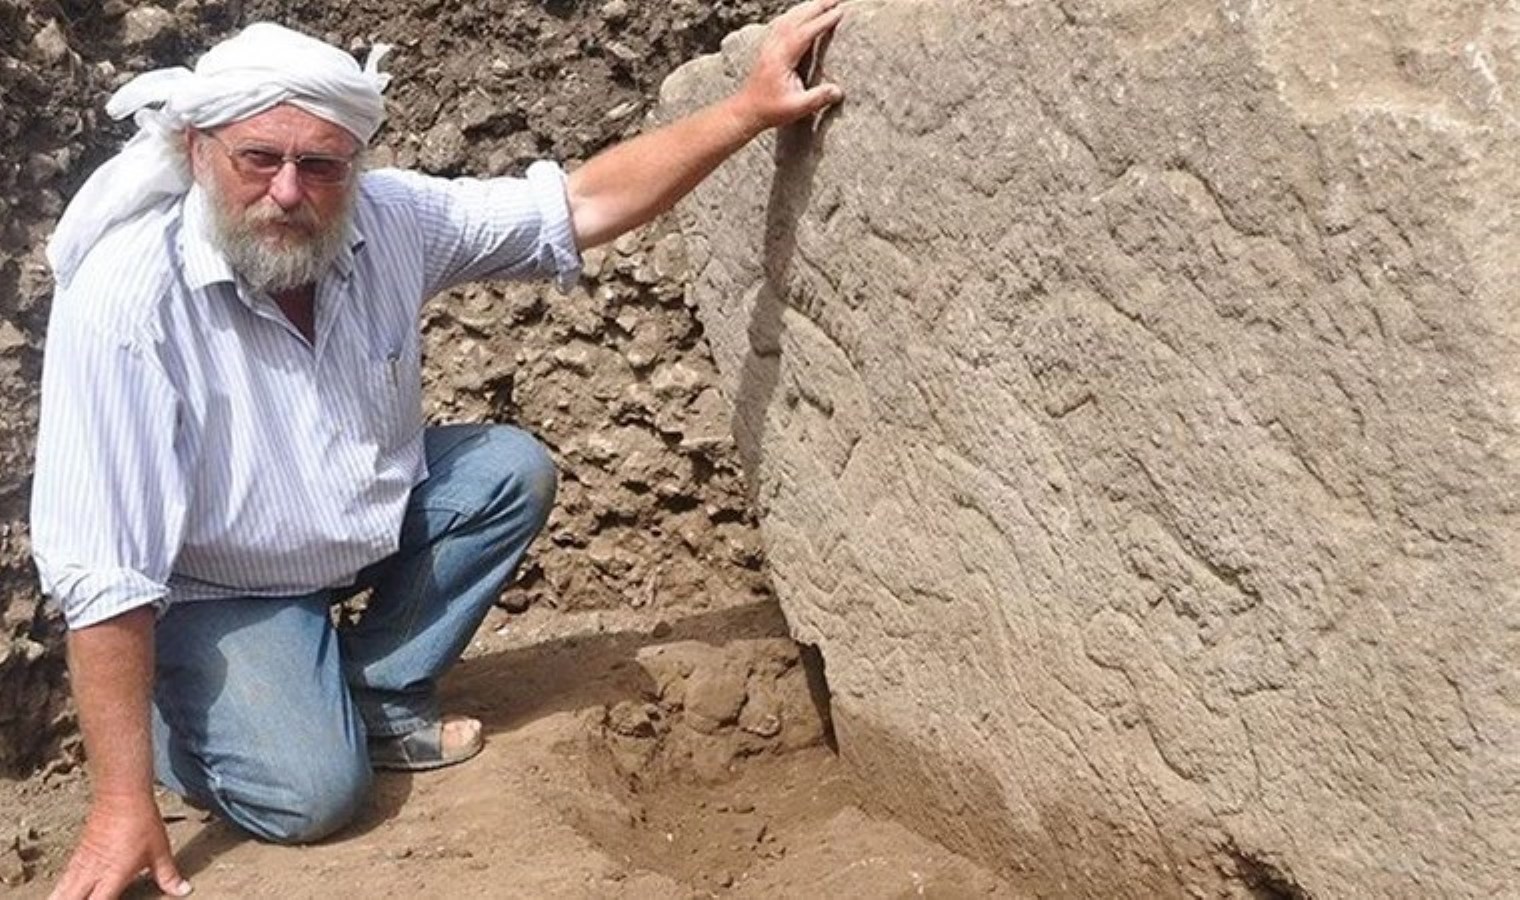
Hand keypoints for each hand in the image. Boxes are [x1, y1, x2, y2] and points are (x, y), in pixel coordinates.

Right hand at [49, 793, 190, 899]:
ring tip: (71, 899)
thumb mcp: (160, 851)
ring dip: (63, 898)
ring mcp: (81, 864)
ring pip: (60, 891)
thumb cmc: (142, 822)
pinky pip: (63, 879)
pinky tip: (66, 892)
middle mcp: (92, 872)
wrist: (121, 795)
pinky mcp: (76, 855)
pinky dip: (62, 889)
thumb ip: (168, 875)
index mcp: (113, 875)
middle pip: (69, 899)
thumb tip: (183, 891)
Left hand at [734, 0, 846, 131]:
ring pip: (787, 18)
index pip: (804, 33)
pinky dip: (794, 14)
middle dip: (816, 6)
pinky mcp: (767, 48)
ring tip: (823, 1)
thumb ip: (817, 98)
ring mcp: (768, 46)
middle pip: (795, 19)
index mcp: (781, 58)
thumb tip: (838, 91)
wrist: (746, 110)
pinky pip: (781, 23)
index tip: (839, 11)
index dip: (822, 21)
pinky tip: (801, 12)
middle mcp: (773, 47)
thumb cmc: (770, 110)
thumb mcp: (796, 108)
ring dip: (805, 7)